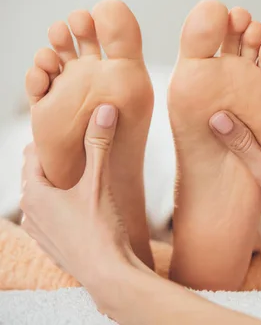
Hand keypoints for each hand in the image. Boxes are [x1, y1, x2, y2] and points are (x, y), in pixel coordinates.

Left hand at [20, 105, 138, 285]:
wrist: (107, 274)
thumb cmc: (100, 228)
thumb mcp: (99, 181)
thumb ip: (99, 144)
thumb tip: (104, 109)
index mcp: (34, 194)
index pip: (32, 155)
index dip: (49, 141)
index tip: (66, 130)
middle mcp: (30, 213)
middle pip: (37, 176)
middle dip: (55, 162)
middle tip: (76, 148)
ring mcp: (40, 233)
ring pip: (44, 199)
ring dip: (59, 186)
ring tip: (81, 176)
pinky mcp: (52, 246)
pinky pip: (52, 218)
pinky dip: (63, 207)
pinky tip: (83, 206)